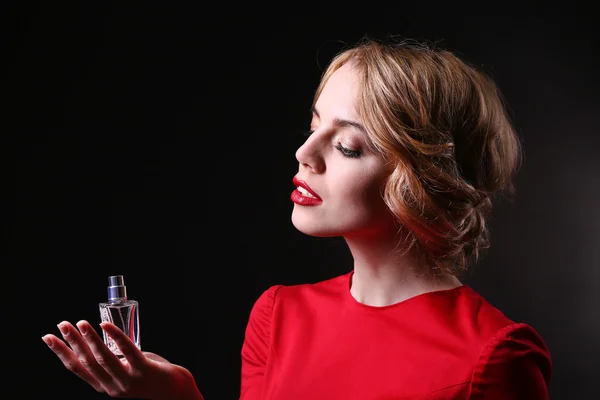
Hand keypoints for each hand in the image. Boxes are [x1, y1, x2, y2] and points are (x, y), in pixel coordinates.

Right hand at [42, 320, 203, 399]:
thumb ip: (115, 361)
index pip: (77, 369)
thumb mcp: (126, 372)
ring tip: (81, 322)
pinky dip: (115, 337)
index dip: (61, 353)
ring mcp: (128, 381)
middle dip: (72, 342)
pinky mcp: (144, 371)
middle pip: (87, 362)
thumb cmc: (152, 378)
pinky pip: (128, 352)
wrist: (177, 393)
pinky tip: (106, 324)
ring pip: (104, 358)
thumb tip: (106, 337)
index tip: (47, 337)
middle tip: (62, 324)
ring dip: (90, 339)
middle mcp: (113, 386)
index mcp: (105, 386)